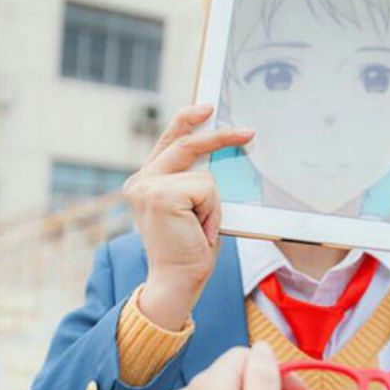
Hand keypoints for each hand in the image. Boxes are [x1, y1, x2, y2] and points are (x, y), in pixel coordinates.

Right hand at [123, 104, 254, 329]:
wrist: (177, 281)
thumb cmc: (190, 248)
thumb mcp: (193, 208)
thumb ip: (194, 181)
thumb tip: (218, 156)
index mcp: (146, 181)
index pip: (169, 141)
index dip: (187, 120)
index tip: (208, 108)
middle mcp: (140, 181)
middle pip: (186, 144)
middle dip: (221, 137)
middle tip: (249, 133)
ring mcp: (147, 186)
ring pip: (204, 175)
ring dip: (213, 204)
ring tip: (202, 228)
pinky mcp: (161, 195)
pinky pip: (207, 188)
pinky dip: (212, 211)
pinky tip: (199, 230)